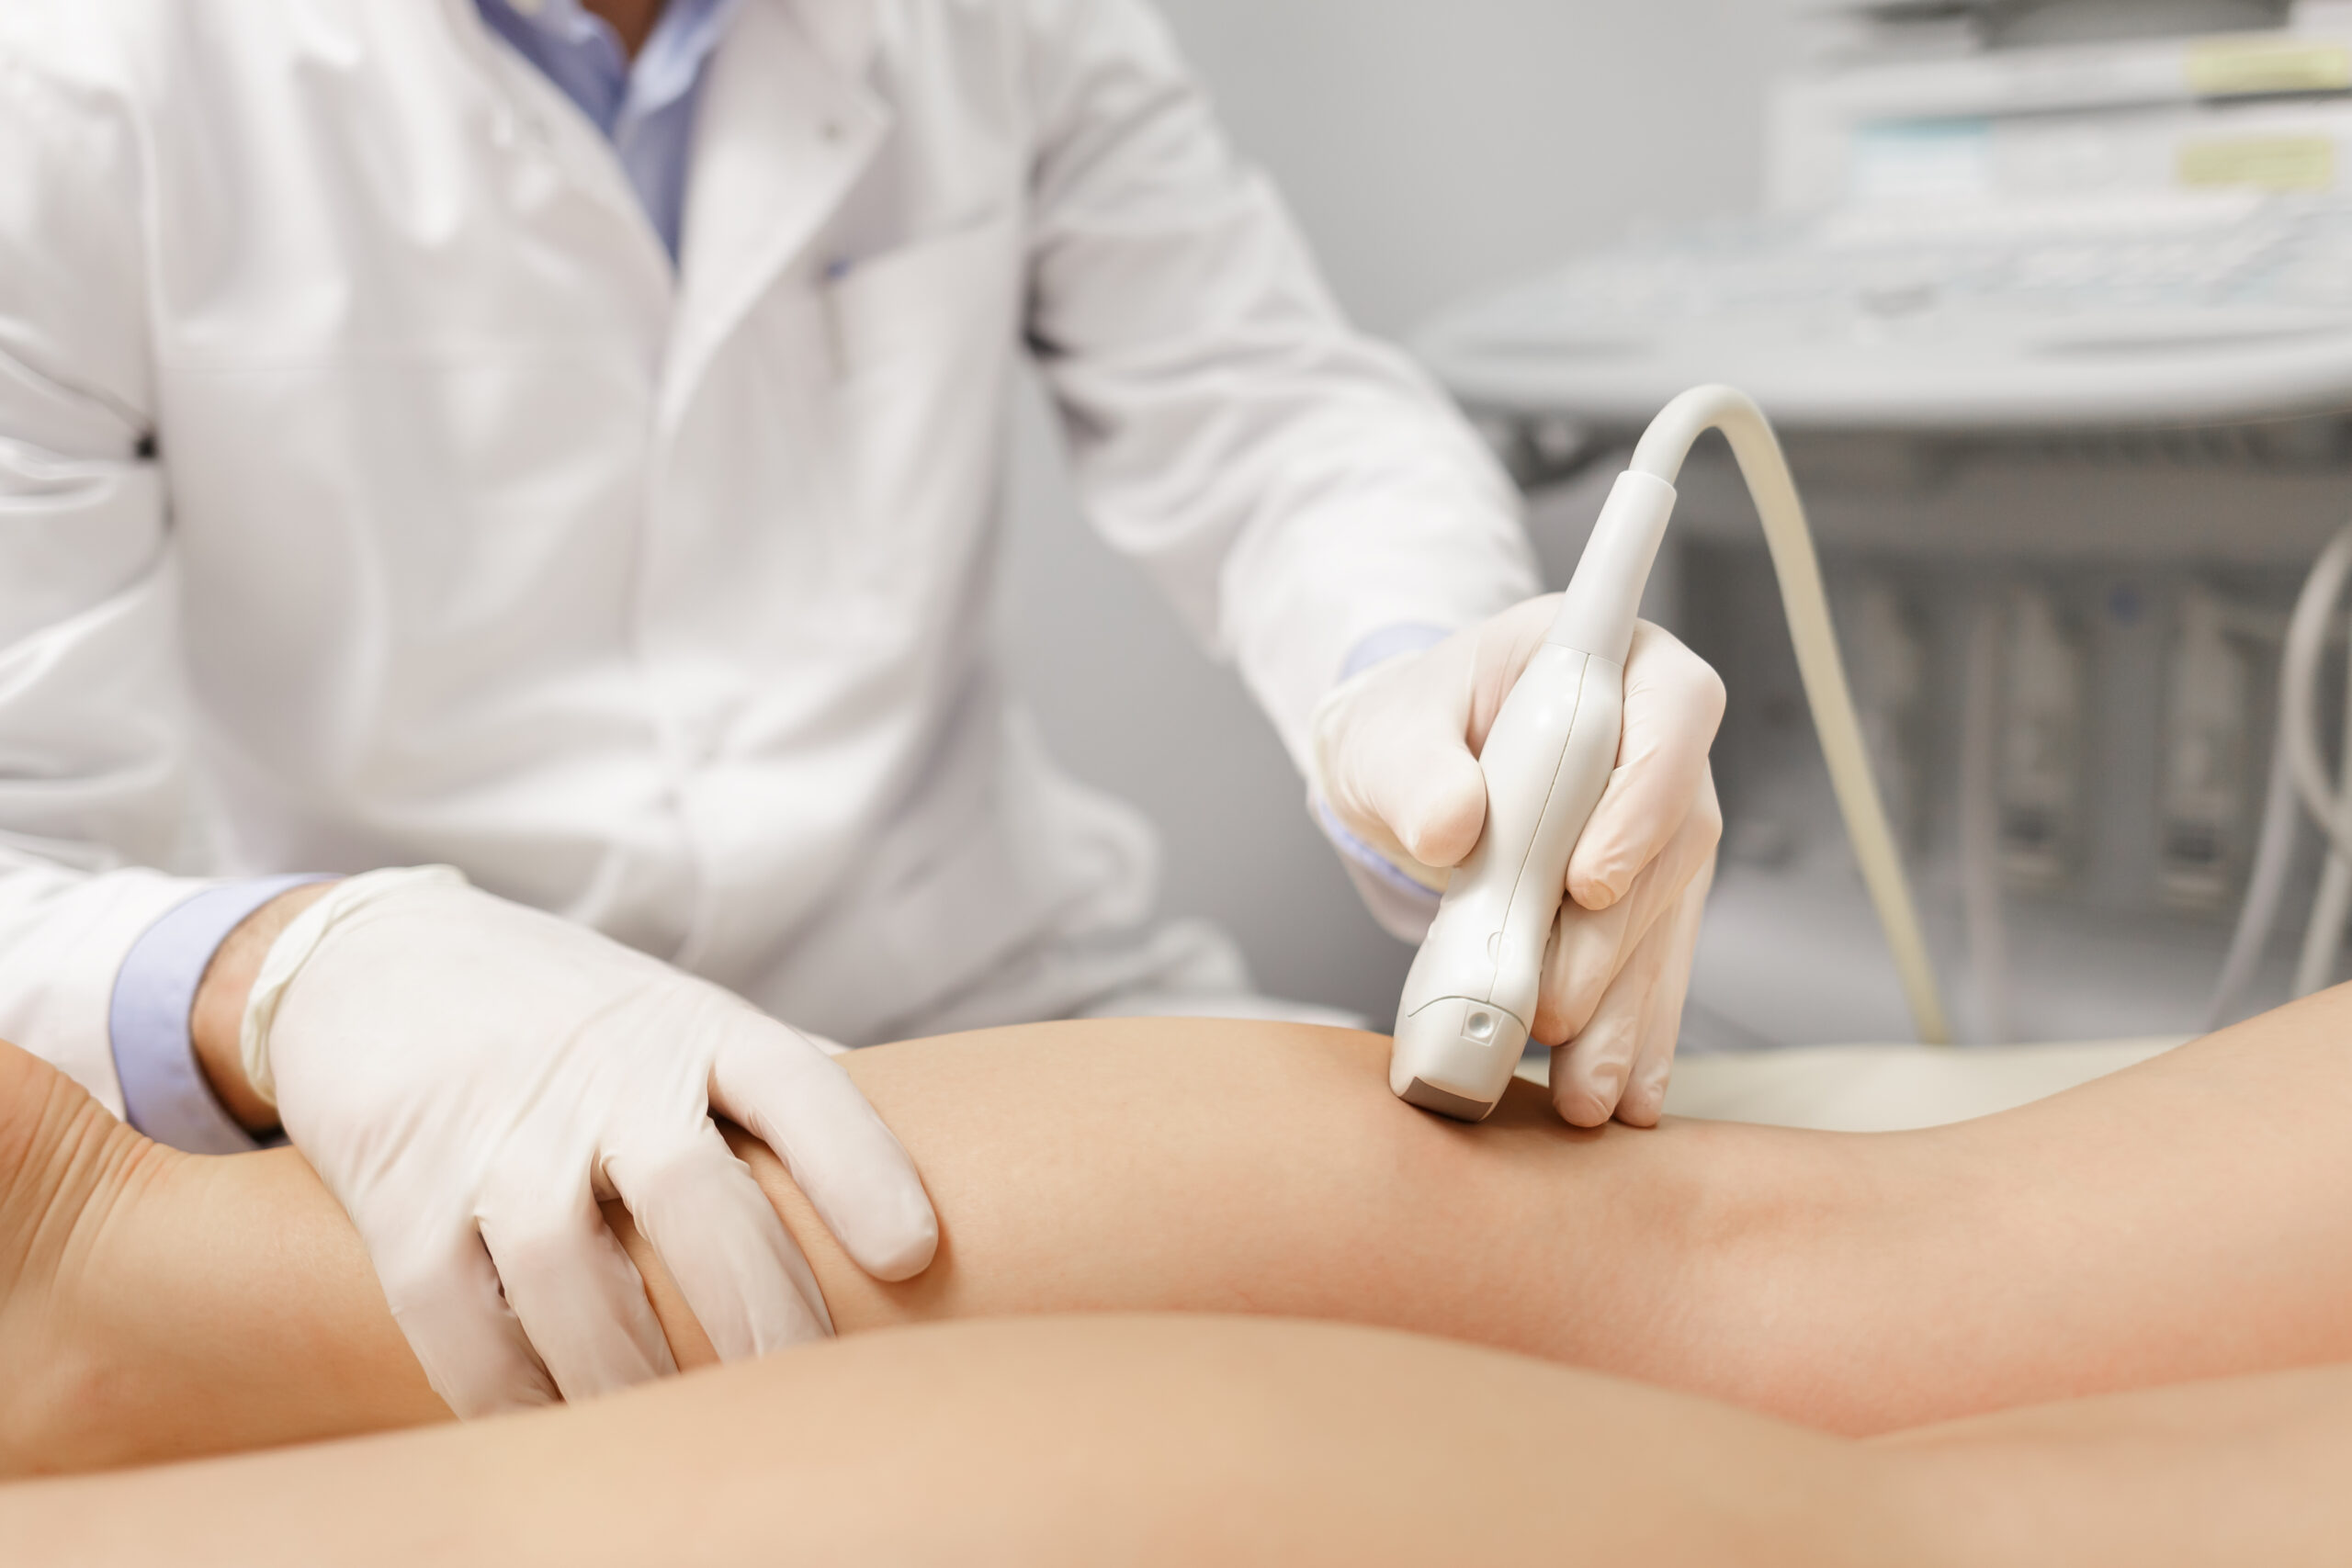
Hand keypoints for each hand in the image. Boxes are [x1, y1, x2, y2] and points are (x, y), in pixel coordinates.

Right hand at [218, 868, 937, 1416]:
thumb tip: (936, 1150)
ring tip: (683, 1435)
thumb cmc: (569, 1015)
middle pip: (694, 1195)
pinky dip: (510, 1390)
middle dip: (758, 1307)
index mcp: (693, 1028)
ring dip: (632, 1373)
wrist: (375, 958)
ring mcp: (496, 1131)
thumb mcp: (680, 1018)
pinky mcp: (400, 1191)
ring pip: (571, 1272)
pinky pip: (456, 1315)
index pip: (794, 1085)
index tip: (912, 1252)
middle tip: (805, 1387)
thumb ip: (781, 1086)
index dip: (858, 1165)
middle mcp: (602, 1074)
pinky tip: (558, 1428)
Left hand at [1311, 599, 1724, 1127]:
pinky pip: (1650, 969)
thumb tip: (1449, 824)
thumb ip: (1416, 766)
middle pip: (1672, 841)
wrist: (1413, 770)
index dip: (1643, 799)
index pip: (1671, 711)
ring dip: (1626, 1012)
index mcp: (1614, 661)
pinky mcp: (1646, 900)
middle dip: (1612, 940)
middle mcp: (1659, 744)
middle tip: (1552, 1008)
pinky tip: (1617, 1090)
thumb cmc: (1414, 726)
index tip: (1588, 881)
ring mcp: (1662, 827)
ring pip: (1667, 922)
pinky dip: (1629, 1034)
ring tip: (1586, 1090)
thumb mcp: (1390, 731)